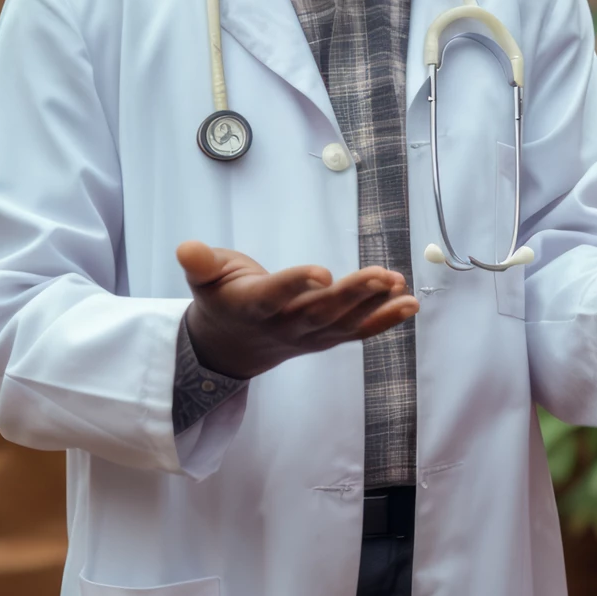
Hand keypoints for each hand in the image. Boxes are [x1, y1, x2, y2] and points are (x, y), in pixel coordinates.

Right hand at [176, 241, 419, 379]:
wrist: (230, 348)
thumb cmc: (222, 298)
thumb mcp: (205, 279)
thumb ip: (200, 263)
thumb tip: (186, 247)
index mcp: (253, 306)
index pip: (276, 295)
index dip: (297, 284)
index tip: (323, 272)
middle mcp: (283, 326)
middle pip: (320, 312)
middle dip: (353, 294)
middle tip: (382, 275)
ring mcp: (308, 337)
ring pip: (344, 324)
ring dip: (376, 306)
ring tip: (401, 285)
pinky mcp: (326, 339)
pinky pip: (358, 333)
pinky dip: (385, 321)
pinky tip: (410, 304)